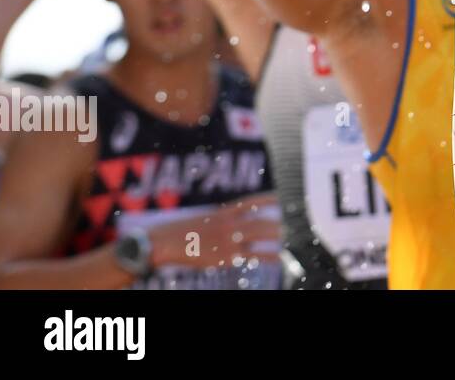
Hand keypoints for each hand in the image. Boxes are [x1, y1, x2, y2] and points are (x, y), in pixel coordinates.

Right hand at [146, 193, 279, 270]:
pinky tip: (279, 258)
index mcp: (222, 212)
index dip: (269, 199)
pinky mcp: (225, 256)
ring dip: (277, 236)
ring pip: (260, 235)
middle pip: (261, 220)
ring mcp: (228, 240)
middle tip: (292, 224)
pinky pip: (253, 256)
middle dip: (278, 223)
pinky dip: (268, 256)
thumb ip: (219, 222)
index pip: (251, 202)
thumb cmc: (177, 233)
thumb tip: (232, 226)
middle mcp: (228, 223)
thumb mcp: (200, 220)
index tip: (282, 197)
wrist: (162, 243)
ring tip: (290, 237)